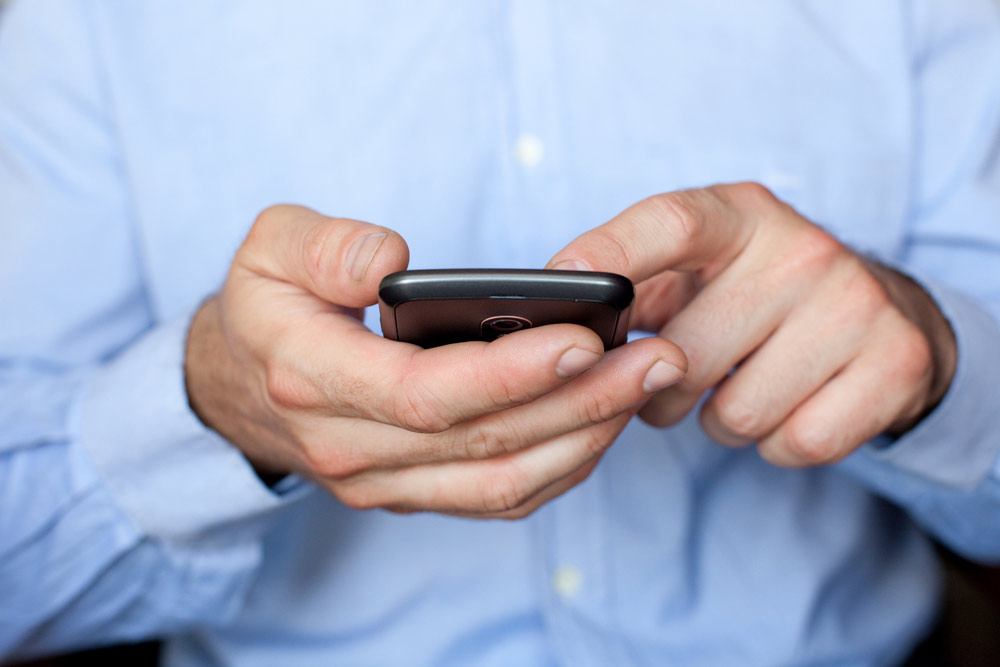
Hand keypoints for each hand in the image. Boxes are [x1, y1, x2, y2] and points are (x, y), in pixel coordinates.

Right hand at [185, 205, 686, 517]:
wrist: (237, 385)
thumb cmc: (267, 303)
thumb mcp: (270, 247)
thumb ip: (324, 246)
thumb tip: (392, 259)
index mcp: (311, 378)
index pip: (423, 394)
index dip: (508, 374)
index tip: (584, 339)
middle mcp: (347, 448)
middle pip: (482, 442)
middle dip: (580, 402)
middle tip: (656, 357)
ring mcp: (381, 482)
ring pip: (502, 482)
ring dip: (585, 438)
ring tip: (648, 384)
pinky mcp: (411, 493)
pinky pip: (498, 496)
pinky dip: (562, 465)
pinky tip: (606, 419)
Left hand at [547, 183, 956, 466]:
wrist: (875, 314)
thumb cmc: (749, 296)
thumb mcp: (694, 271)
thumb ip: (628, 288)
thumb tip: (550, 325)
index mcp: (739, 215)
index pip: (669, 223)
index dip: (609, 255)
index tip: (561, 285)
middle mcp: (802, 248)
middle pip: (685, 355)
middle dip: (661, 390)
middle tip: (674, 380)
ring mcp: (856, 302)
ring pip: (737, 413)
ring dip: (722, 421)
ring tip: (736, 389)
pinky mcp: (895, 361)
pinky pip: (795, 442)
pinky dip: (778, 442)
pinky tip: (787, 406)